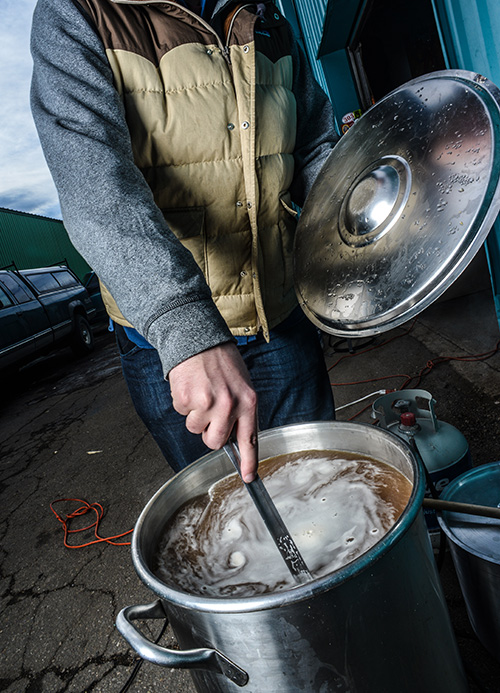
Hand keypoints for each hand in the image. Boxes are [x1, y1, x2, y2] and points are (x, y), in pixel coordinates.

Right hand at [169, 342, 257, 481]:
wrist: (199, 339)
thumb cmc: (222, 363)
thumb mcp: (242, 385)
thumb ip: (240, 411)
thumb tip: (233, 437)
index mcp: (247, 402)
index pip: (249, 439)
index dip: (249, 461)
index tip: (249, 477)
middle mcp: (228, 405)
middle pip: (214, 441)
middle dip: (208, 432)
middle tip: (209, 412)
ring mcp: (206, 403)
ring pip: (194, 428)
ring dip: (195, 415)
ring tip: (201, 392)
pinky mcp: (186, 399)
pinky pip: (182, 413)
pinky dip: (183, 402)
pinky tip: (191, 386)